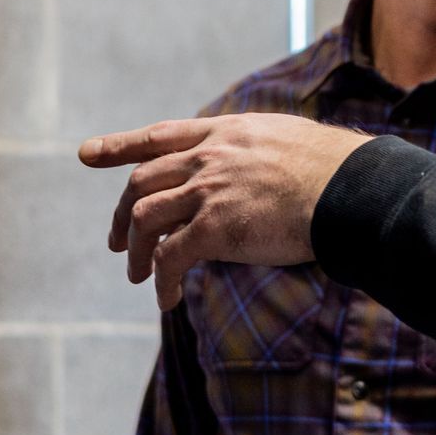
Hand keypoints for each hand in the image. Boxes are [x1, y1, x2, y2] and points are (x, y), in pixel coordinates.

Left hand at [79, 113, 369, 308]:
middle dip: (120, 215)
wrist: (348, 189)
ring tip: (138, 277)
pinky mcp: (214, 228)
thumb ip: (254, 153)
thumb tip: (254, 173)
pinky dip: (161, 282)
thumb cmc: (334, 170)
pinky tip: (166, 300)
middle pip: (141, 182)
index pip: (158, 135)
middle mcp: (207, 156)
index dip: (119, 146)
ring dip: (135, 252)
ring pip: (143, 218)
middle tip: (115, 242)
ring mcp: (207, 190)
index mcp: (224, 133)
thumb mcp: (285, 141)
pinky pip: (169, 257)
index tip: (87, 154)